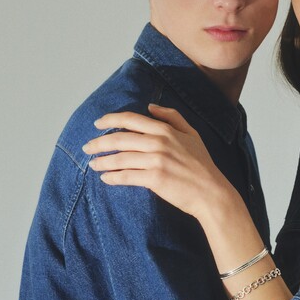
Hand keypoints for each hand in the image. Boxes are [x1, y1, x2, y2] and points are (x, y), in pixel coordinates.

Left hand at [83, 104, 239, 218]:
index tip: (97, 124)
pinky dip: (112, 177)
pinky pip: (126, 176)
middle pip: (120, 139)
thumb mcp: (192, 134)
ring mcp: (157, 161)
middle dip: (99, 142)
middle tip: (87, 147)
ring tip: (93, 164)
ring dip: (102, 161)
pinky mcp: (155, 179)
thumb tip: (150, 107)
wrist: (211, 192)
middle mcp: (159, 143)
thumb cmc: (202, 164)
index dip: (110, 120)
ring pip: (120, 158)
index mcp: (166, 130)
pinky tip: (106, 178)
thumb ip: (172, 117)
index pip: (131, 120)